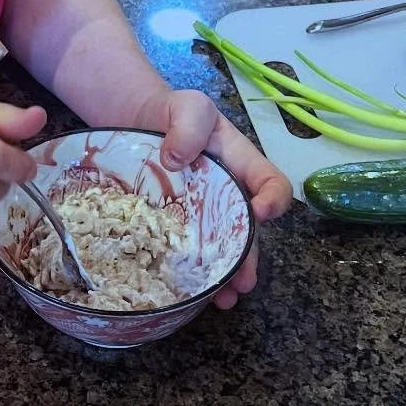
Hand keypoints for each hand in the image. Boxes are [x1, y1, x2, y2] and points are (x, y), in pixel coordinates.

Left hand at [140, 87, 291, 307]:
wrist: (131, 121)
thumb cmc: (169, 111)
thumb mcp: (188, 106)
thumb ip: (190, 123)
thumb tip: (177, 158)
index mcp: (240, 163)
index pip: (271, 182)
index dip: (274, 199)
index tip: (262, 213)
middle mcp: (228, 194)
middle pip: (248, 228)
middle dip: (249, 256)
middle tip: (243, 281)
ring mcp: (202, 214)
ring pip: (222, 247)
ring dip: (227, 275)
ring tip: (224, 299)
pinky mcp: (175, 226)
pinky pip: (188, 252)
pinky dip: (194, 275)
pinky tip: (192, 294)